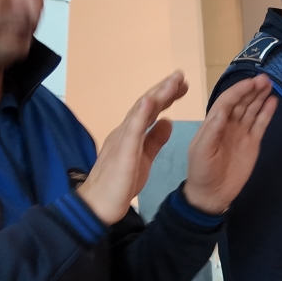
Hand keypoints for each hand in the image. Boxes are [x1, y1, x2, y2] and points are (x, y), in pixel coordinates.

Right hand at [79, 72, 187, 224]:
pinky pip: (132, 130)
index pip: (151, 109)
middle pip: (146, 104)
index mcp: (132, 133)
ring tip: (172, 81)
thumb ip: (155, 140)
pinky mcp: (122, 151)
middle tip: (181, 75)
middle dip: (164, 89)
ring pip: (140, 112)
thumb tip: (168, 122)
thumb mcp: (145, 158)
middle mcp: (126, 130)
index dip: (166, 96)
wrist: (99, 205)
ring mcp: (122, 139)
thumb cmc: (120, 183)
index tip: (182, 85)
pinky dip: (141, 114)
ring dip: (156, 94)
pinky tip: (150, 101)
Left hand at [184, 74, 277, 213]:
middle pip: (242, 102)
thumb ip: (212, 130)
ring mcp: (242, 133)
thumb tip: (222, 111)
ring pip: (252, 110)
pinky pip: (261, 124)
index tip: (252, 82)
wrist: (211, 194)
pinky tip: (273, 102)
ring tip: (270, 85)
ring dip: (260, 97)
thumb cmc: (201, 171)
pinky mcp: (253, 143)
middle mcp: (229, 124)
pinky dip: (267, 113)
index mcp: (213, 123)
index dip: (239, 91)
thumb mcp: (201, 150)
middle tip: (265, 79)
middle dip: (252, 90)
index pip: (227, 101)